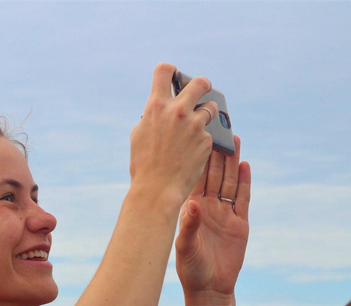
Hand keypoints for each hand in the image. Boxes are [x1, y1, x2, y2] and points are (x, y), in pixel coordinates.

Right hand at [129, 63, 219, 203]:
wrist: (157, 189)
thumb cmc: (144, 164)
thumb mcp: (140, 134)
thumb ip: (153, 116)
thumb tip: (162, 106)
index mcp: (157, 106)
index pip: (164, 70)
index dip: (170, 70)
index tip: (174, 75)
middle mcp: (178, 111)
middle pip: (200, 82)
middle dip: (202, 85)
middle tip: (201, 91)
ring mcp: (194, 125)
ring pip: (211, 107)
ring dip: (207, 113)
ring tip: (200, 124)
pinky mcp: (206, 140)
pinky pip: (207, 133)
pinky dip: (202, 140)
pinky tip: (193, 152)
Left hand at [175, 136, 249, 305]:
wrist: (209, 289)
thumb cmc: (190, 269)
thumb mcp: (185, 247)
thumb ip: (189, 225)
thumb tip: (191, 205)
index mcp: (191, 209)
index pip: (194, 177)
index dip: (196, 157)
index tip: (196, 137)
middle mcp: (208, 207)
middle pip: (213, 174)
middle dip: (215, 151)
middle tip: (217, 127)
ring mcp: (225, 214)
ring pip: (228, 181)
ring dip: (231, 161)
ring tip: (233, 139)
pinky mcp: (240, 224)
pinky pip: (242, 199)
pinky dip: (243, 182)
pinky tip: (244, 165)